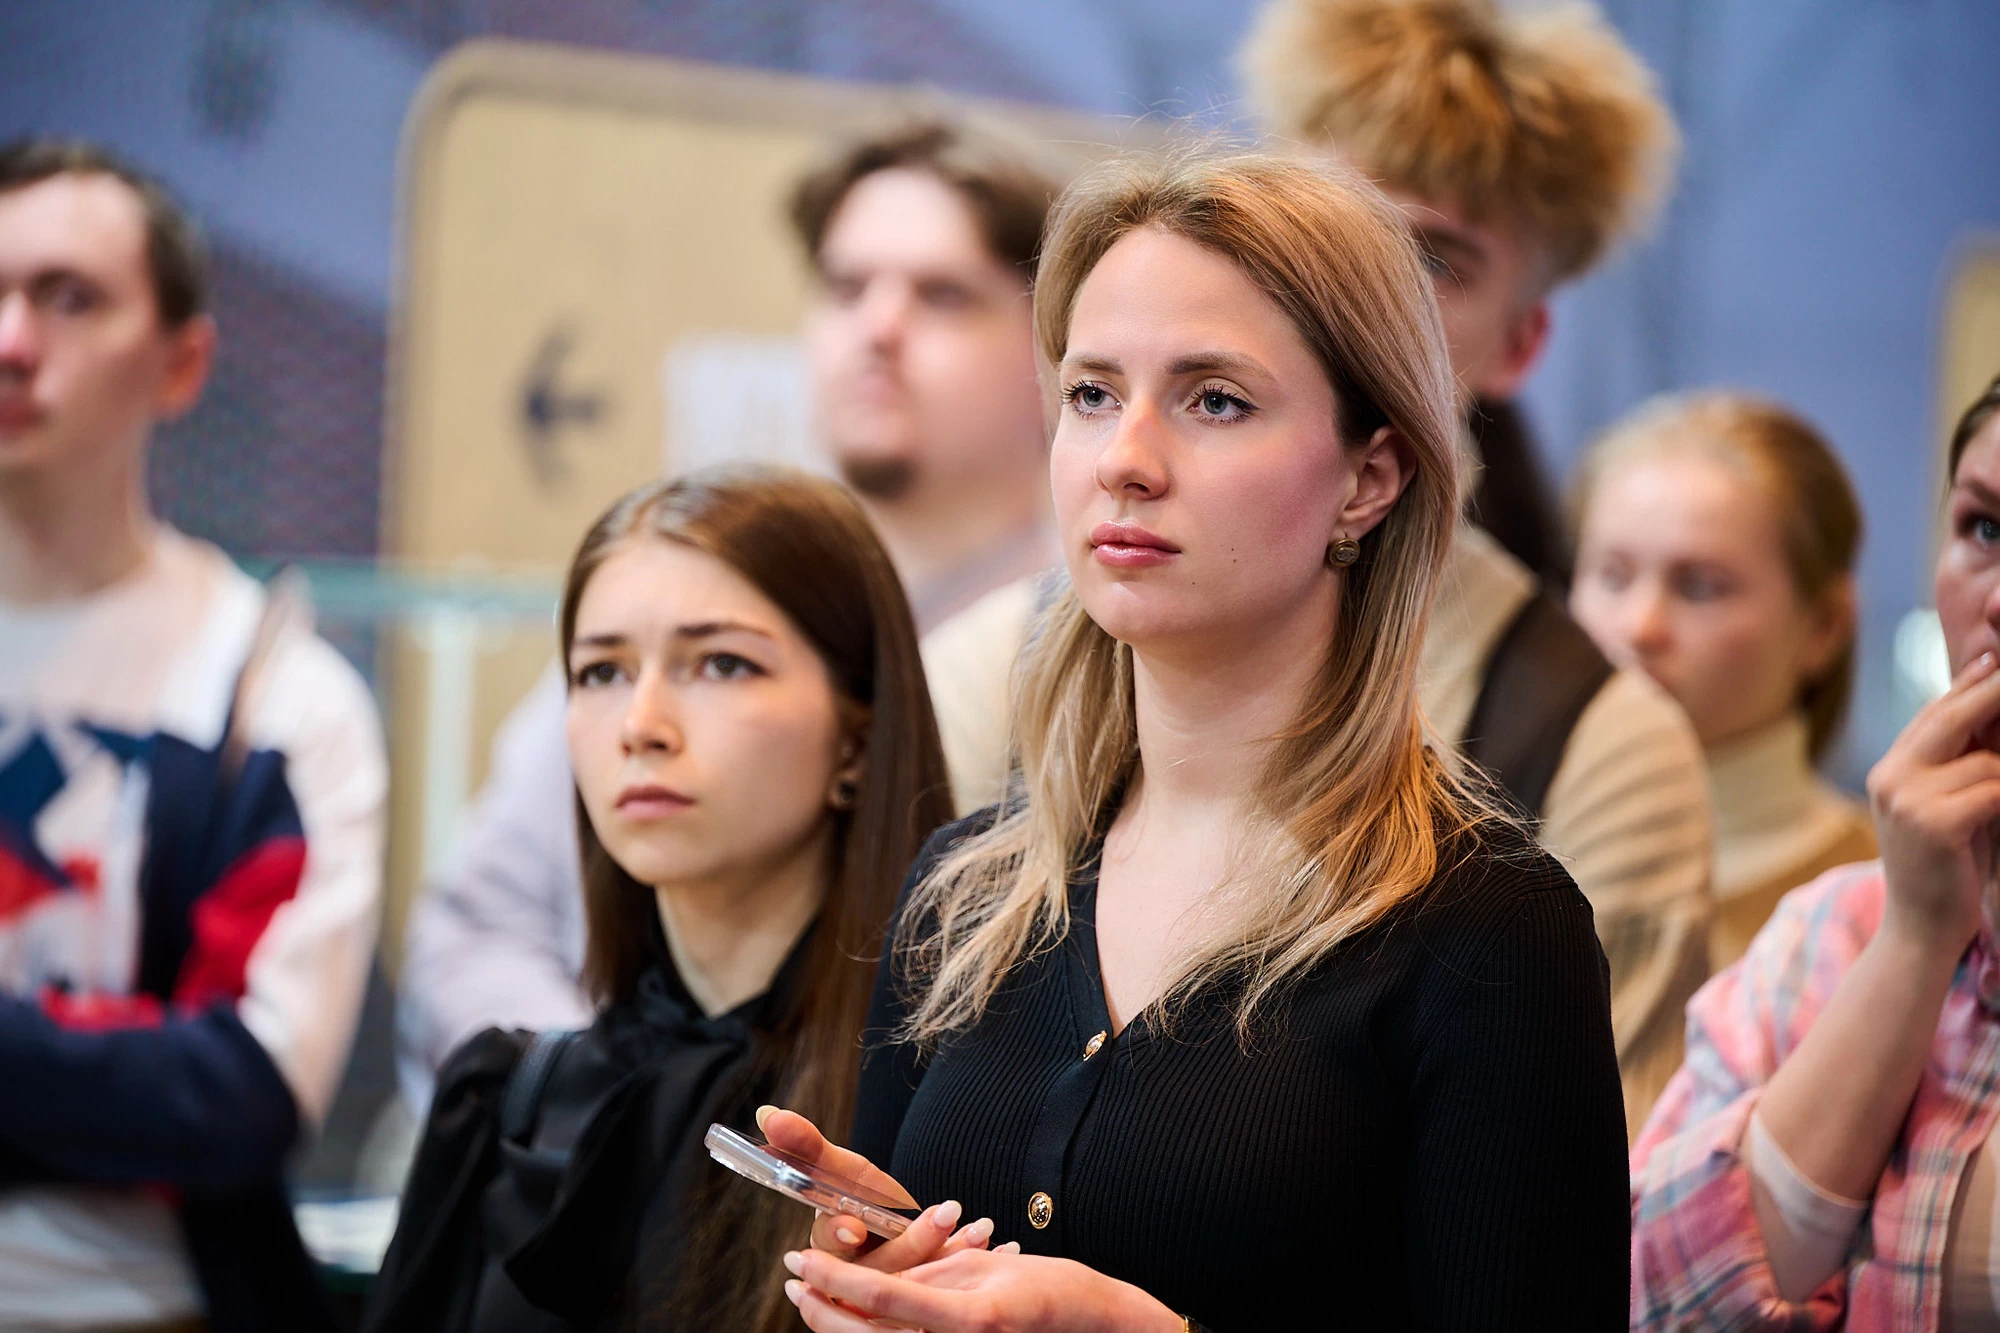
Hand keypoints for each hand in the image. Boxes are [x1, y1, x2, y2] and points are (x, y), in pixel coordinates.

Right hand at [755, 1105, 995, 1273]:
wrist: (890, 1224)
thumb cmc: (855, 1194)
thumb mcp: (837, 1167)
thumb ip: (806, 1145)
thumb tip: (768, 1114)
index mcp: (827, 1249)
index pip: (825, 1248)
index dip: (840, 1234)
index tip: (856, 1225)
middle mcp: (853, 1278)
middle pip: (878, 1269)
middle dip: (914, 1243)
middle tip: (946, 1214)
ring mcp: (888, 1291)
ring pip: (915, 1283)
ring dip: (949, 1254)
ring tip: (979, 1228)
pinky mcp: (919, 1300)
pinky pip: (946, 1288)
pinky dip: (970, 1264)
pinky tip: (997, 1246)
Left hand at [783, 1245, 1183, 1332]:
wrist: (1098, 1330)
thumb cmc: (1055, 1293)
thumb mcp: (989, 1268)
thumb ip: (930, 1272)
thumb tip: (875, 1276)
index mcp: (970, 1319)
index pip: (881, 1298)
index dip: (832, 1279)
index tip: (798, 1260)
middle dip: (820, 1310)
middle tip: (795, 1280)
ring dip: (837, 1327)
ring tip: (815, 1298)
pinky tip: (858, 1320)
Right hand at [1867, 650, 1999, 957]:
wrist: (1920, 931)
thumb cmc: (1946, 870)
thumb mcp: (1946, 807)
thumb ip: (1958, 765)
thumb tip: (1990, 710)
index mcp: (1890, 770)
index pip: (1934, 713)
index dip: (1969, 683)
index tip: (1996, 657)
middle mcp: (1891, 777)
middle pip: (1951, 716)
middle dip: (1991, 692)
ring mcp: (1907, 798)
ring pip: (1984, 761)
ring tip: (1991, 810)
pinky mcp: (1933, 822)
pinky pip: (1992, 789)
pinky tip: (1996, 821)